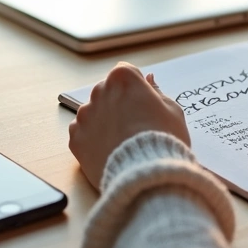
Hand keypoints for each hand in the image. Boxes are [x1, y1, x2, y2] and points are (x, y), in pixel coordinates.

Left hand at [68, 62, 189, 188]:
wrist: (145, 175)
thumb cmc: (164, 139)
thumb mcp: (172, 110)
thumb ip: (156, 91)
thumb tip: (147, 79)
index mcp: (123, 78)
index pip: (126, 72)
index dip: (136, 88)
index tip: (143, 103)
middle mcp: (99, 91)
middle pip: (108, 91)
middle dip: (118, 103)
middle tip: (135, 125)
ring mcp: (85, 115)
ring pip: (94, 112)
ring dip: (104, 120)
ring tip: (122, 141)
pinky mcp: (75, 138)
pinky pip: (82, 132)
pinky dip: (92, 138)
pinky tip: (109, 149)